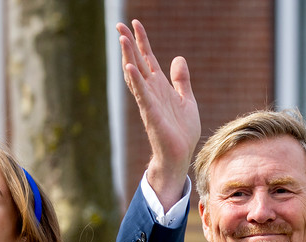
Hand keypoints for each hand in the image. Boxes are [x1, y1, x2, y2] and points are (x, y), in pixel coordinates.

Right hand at [117, 19, 200, 205]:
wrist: (180, 154)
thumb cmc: (182, 131)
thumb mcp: (187, 100)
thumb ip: (181, 80)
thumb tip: (178, 58)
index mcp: (160, 86)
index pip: (148, 58)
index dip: (142, 41)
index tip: (136, 23)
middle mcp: (152, 91)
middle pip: (137, 62)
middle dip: (129, 43)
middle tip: (119, 25)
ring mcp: (149, 101)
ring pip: (135, 75)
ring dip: (128, 57)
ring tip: (122, 38)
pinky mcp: (151, 113)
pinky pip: (141, 94)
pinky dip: (135, 81)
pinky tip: (129, 67)